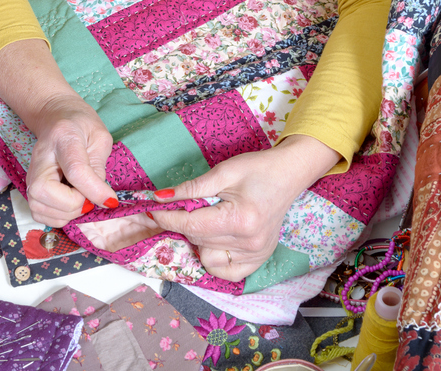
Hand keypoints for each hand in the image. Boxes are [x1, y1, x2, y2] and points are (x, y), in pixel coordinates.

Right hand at [25, 94, 116, 227]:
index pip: (75, 170)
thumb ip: (99, 167)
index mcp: (63, 138)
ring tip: (80, 197)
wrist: (55, 118)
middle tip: (89, 193)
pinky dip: (58, 217)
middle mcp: (40, 159)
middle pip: (47, 192)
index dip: (93, 190)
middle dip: (75, 204)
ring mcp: (30, 176)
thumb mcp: (99, 137)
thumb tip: (100, 198)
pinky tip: (69, 203)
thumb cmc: (81, 126)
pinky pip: (40, 215)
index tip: (110, 200)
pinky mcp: (29, 190)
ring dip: (67, 212)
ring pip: (41, 208)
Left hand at [149, 135, 339, 280]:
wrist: (288, 174)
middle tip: (182, 207)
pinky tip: (216, 239)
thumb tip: (160, 198)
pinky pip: (225, 271)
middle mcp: (249, 243)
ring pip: (207, 257)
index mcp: (240, 220)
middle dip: (182, 223)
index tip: (151, 210)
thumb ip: (191, 188)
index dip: (166, 218)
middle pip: (197, 240)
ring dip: (199, 240)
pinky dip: (214, 258)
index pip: (191, 226)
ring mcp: (255, 255)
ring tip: (208, 219)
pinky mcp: (259, 260)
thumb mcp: (223, 172)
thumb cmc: (257, 168)